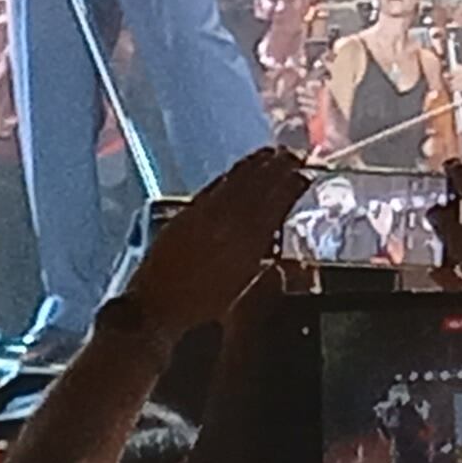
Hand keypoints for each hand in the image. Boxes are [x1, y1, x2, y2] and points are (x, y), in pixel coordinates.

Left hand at [116, 142, 310, 339]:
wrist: (157, 307)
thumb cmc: (202, 309)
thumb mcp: (242, 294)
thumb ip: (266, 276)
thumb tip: (281, 266)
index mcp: (247, 242)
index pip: (275, 204)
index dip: (291, 186)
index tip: (304, 175)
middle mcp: (227, 222)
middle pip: (257, 186)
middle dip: (277, 167)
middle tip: (292, 155)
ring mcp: (204, 215)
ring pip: (235, 182)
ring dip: (254, 165)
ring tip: (269, 154)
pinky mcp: (185, 215)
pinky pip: (213, 188)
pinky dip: (228, 176)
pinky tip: (234, 172)